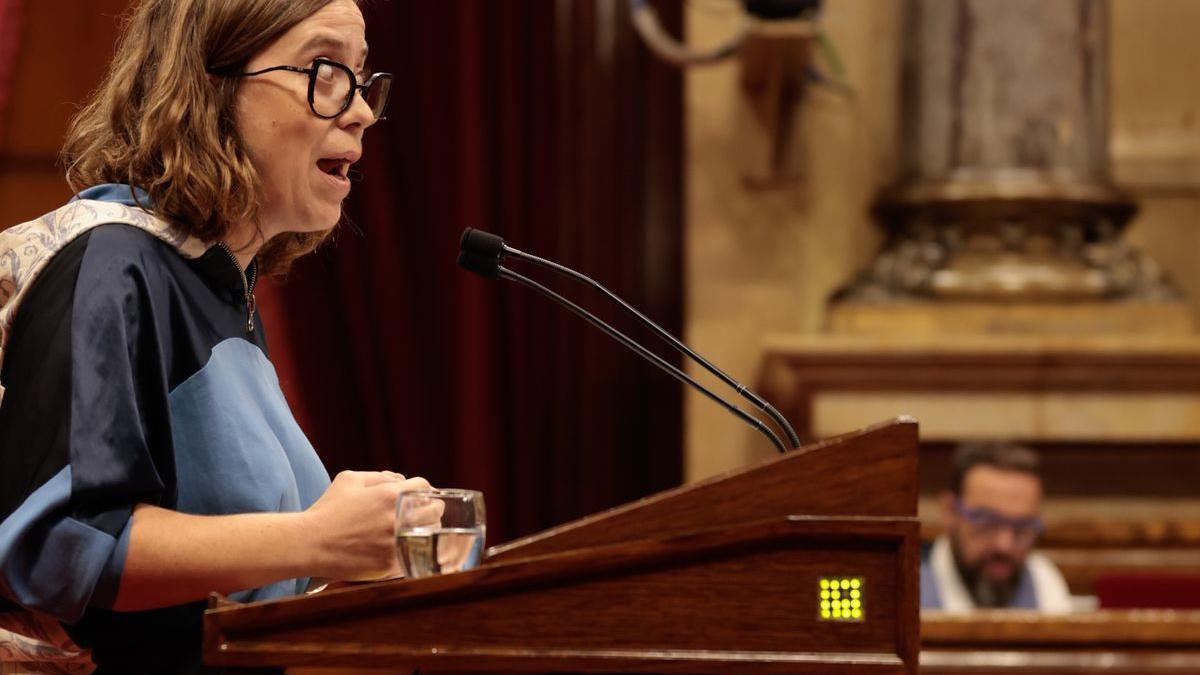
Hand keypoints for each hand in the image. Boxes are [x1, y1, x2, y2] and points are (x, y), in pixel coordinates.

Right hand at [302, 470, 431, 580]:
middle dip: (430, 509)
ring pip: (432, 535)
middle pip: (435, 510)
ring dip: (428, 531)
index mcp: (390, 495)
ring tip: (417, 532)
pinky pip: (417, 555)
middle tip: (423, 514)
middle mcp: (398, 518)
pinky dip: (415, 551)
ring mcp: (396, 543)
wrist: (309, 544)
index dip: (423, 490)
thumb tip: (400, 480)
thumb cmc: (328, 510)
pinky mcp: (391, 564)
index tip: (419, 497)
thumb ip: (378, 476)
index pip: (425, 487)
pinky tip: (407, 548)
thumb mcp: (349, 480)